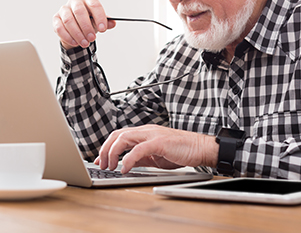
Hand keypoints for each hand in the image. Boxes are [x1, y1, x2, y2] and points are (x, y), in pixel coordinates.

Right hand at [52, 0, 116, 49]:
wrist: (76, 26)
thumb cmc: (89, 21)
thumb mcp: (98, 21)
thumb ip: (106, 23)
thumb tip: (113, 23)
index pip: (94, 5)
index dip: (99, 17)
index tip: (103, 29)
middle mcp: (75, 1)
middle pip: (79, 11)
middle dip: (86, 26)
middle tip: (92, 38)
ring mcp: (64, 9)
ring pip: (68, 20)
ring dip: (77, 34)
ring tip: (85, 43)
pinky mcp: (56, 18)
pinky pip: (59, 27)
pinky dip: (68, 37)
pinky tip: (75, 42)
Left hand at [94, 125, 218, 173]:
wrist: (200, 148)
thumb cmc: (181, 151)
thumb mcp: (155, 157)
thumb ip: (140, 158)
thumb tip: (125, 164)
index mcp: (144, 133)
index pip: (119, 136)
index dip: (107, 147)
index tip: (100, 160)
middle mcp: (145, 131)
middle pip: (117, 135)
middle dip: (105, 149)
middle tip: (102, 164)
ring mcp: (152, 135)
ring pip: (124, 138)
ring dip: (113, 153)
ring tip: (111, 167)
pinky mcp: (159, 142)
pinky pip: (138, 149)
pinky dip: (128, 159)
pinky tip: (124, 169)